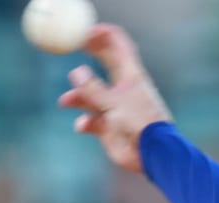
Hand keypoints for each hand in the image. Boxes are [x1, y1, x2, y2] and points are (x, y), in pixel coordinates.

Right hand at [57, 23, 172, 174]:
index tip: (84, 31)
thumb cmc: (139, 124)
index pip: (118, 47)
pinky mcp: (109, 128)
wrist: (152, 155)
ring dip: (76, 97)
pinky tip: (83, 126)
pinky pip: (90, 121)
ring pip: (89, 96)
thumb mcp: (114, 103)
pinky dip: (83, 122)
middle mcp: (123, 89)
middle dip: (87, 56)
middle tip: (68, 49)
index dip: (103, 36)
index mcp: (131, 77)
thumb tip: (75, 72)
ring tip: (66, 101)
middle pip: (103, 65)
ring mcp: (115, 108)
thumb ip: (93, 89)